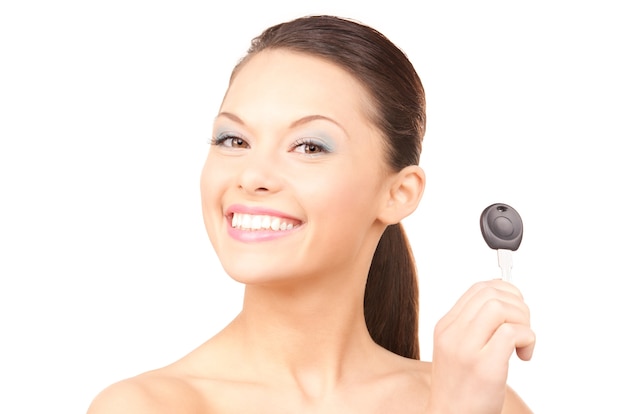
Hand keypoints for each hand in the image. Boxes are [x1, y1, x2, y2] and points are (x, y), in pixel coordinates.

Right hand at [426, 280, 534, 413]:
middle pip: (490, 294)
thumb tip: (505, 301)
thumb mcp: (459, 351)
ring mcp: (466, 350)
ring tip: (522, 344)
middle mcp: (452, 334)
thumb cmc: (462, 389)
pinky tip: (523, 356)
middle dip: (518, 305)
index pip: (478, 289)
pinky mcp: (485, 368)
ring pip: (500, 307)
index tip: (517, 310)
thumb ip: (474, 326)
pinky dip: (527, 338)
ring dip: (523, 321)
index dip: (505, 291)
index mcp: (445, 327)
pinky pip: (512, 333)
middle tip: (523, 329)